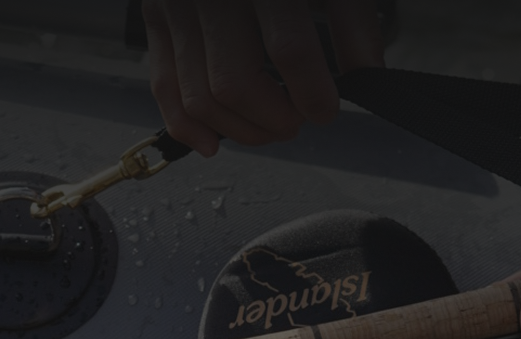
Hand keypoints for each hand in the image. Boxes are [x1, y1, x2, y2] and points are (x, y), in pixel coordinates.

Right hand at [143, 0, 385, 156]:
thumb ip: (352, 18)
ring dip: (239, 130)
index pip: (287, 48)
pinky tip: (215, 143)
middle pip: (235, 83)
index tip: (326, 110)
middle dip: (272, 119)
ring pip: (200, 97)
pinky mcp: (156, 17)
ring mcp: (176, 5)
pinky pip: (164, 87)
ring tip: (268, 128)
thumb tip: (364, 73)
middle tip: (296, 121)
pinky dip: (186, 126)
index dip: (312, 92)